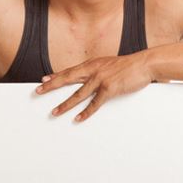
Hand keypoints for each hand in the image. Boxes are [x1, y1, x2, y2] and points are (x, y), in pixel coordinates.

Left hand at [35, 52, 153, 121]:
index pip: (70, 70)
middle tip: (37, 92)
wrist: (144, 63)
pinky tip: (78, 118)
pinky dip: (85, 112)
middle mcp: (93, 70)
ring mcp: (100, 79)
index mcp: (93, 64)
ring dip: (65, 104)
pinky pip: (94, 103)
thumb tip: (90, 78)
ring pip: (78, 94)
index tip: (43, 80)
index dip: (56, 76)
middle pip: (67, 79)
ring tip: (54, 112)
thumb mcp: (109, 64)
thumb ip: (98, 70)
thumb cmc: (129, 66)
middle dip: (51, 86)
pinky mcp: (109, 88)